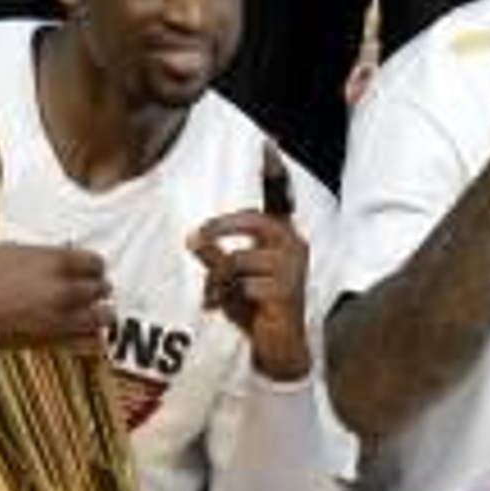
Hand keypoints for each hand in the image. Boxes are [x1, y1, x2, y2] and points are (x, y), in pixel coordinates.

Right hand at [0, 243, 111, 348]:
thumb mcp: (14, 250)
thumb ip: (46, 255)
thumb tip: (62, 256)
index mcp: (56, 262)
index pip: (97, 262)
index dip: (94, 267)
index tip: (89, 270)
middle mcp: (64, 290)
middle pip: (102, 289)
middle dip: (98, 289)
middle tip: (91, 291)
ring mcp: (59, 318)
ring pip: (103, 316)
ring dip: (100, 313)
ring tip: (94, 312)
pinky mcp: (51, 341)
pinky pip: (89, 343)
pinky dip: (93, 339)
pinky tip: (88, 335)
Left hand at [188, 140, 311, 380]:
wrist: (279, 349)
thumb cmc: (258, 311)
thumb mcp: (231, 281)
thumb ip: (216, 258)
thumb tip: (194, 240)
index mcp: (284, 237)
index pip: (280, 198)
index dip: (275, 170)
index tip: (269, 141)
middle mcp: (294, 246)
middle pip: (251, 221)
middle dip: (219, 228)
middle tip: (194, 238)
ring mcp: (293, 268)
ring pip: (238, 259)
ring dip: (217, 280)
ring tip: (214, 298)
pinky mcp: (285, 291)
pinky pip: (242, 284)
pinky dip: (227, 298)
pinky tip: (231, 310)